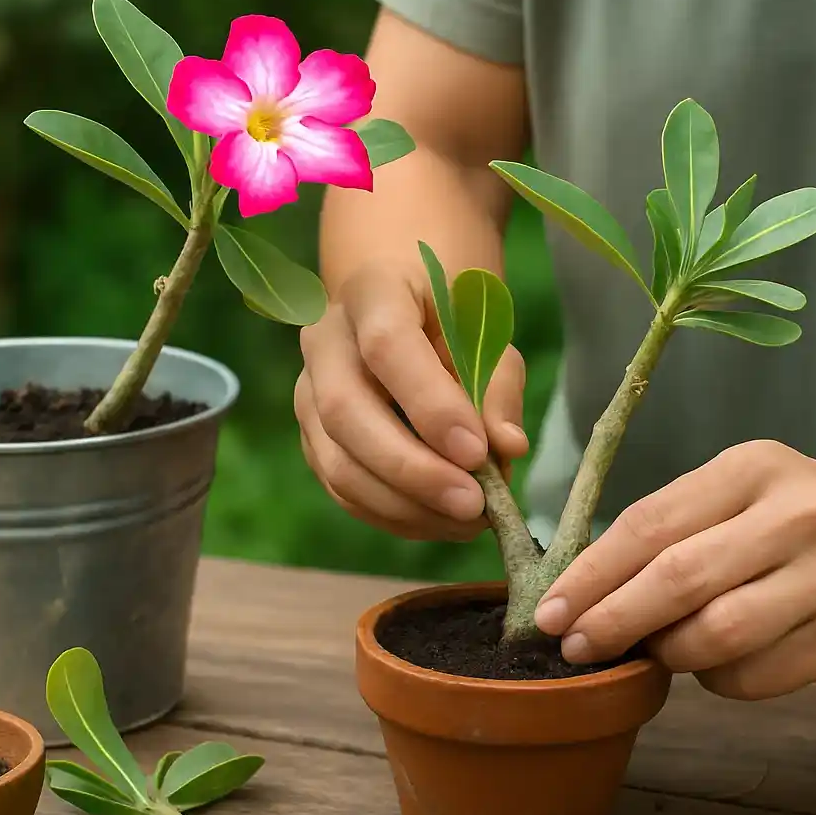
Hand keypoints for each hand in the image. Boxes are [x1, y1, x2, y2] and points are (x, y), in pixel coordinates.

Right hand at [295, 267, 528, 540]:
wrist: (405, 312)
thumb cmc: (450, 320)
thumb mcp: (487, 336)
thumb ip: (497, 386)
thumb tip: (507, 446)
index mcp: (371, 293)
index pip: (387, 346)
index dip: (430, 405)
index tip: (477, 452)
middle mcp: (324, 341)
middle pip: (347, 412)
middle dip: (413, 470)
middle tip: (473, 504)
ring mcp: (308, 394)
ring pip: (338, 462)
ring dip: (405, 505)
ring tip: (466, 521)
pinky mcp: (312, 439)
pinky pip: (342, 490)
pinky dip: (394, 516)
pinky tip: (440, 522)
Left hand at [532, 440, 815, 699]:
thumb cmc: (798, 521)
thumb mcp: (741, 491)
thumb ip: (672, 527)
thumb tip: (581, 591)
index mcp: (755, 467)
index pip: (650, 523)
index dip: (591, 574)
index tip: (549, 610)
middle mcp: (799, 516)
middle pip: (679, 579)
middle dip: (613, 620)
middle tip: (574, 646)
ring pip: (717, 636)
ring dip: (665, 654)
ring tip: (648, 652)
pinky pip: (753, 677)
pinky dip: (715, 679)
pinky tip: (712, 664)